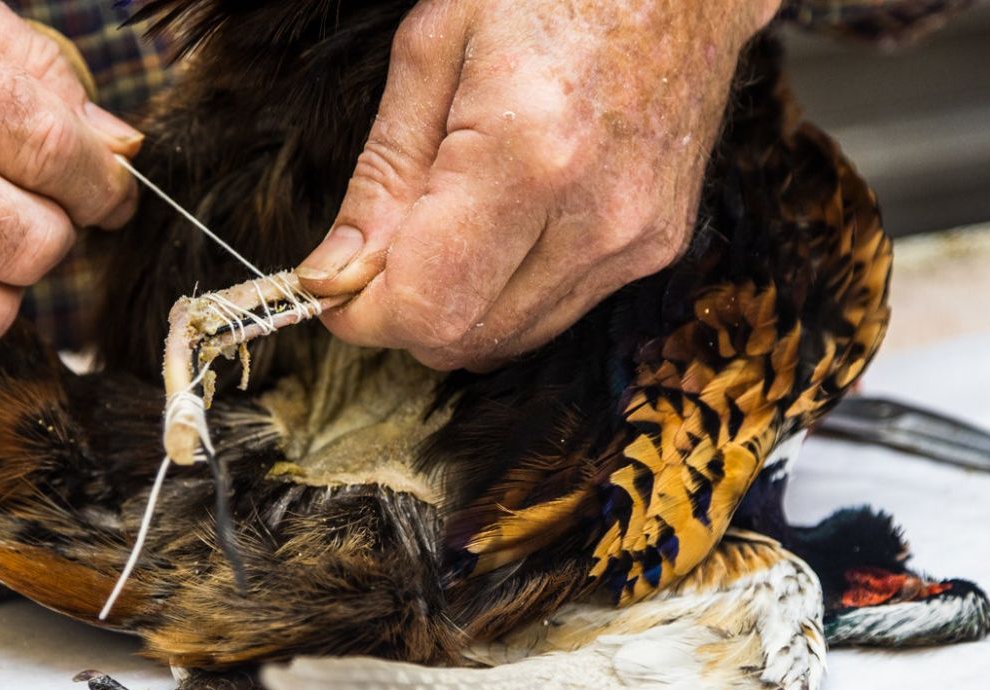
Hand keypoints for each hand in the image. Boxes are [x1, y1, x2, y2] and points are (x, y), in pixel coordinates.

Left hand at [297, 0, 780, 370]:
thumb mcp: (433, 48)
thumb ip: (380, 177)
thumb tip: (334, 274)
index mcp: (529, 156)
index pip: (426, 307)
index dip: (361, 315)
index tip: (332, 289)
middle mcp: (594, 217)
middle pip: (464, 340)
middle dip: (402, 317)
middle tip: (376, 260)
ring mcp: (635, 241)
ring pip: (508, 341)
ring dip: (456, 309)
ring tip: (441, 230)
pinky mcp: (657, 249)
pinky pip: (554, 312)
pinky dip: (507, 293)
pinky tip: (501, 227)